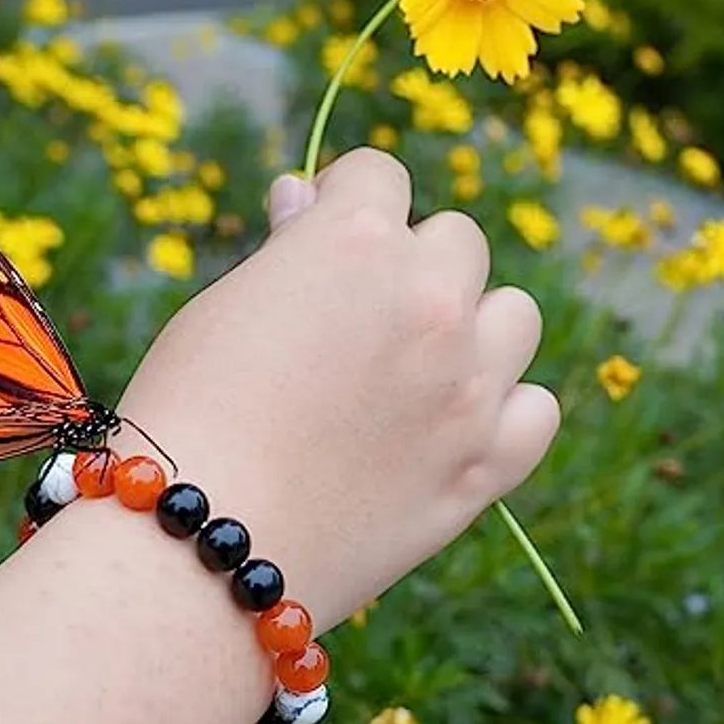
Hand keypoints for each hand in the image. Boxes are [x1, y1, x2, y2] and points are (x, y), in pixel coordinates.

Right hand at [118, 148, 558, 632]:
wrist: (201, 549)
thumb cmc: (186, 419)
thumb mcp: (220, 310)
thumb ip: (286, 251)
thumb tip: (306, 198)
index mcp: (355, 241)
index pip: (379, 175)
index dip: (345, 202)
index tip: (324, 240)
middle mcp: (430, 298)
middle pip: (456, 241)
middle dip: (411, 266)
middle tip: (358, 323)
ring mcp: (470, 384)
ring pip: (514, 315)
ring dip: (472, 329)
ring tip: (415, 373)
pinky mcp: (488, 464)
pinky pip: (536, 408)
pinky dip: (502, 410)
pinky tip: (452, 426)